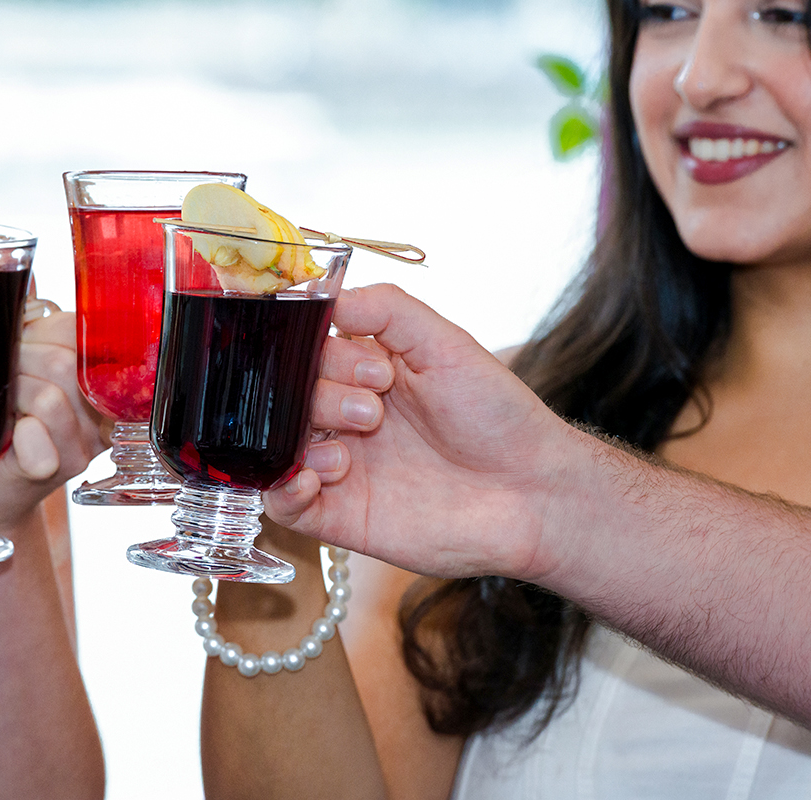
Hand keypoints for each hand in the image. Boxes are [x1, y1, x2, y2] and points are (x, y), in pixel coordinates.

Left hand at [0, 310, 105, 530]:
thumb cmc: (6, 420)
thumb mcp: (23, 365)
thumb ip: (31, 325)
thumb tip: (21, 274)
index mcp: (100, 378)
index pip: (87, 333)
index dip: (45, 329)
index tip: (26, 339)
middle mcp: (101, 413)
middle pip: (65, 363)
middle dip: (20, 359)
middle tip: (3, 374)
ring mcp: (82, 445)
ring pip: (49, 396)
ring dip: (12, 393)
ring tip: (2, 404)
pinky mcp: (54, 470)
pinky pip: (36, 434)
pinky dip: (16, 431)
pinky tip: (10, 435)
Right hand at [263, 284, 578, 582]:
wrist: (533, 494)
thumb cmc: (498, 417)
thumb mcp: (445, 343)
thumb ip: (386, 309)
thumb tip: (327, 295)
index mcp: (365, 372)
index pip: (308, 349)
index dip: (327, 354)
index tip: (376, 369)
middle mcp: (345, 416)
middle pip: (288, 393)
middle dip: (323, 397)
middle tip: (374, 413)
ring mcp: (340, 466)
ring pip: (277, 443)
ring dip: (299, 439)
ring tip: (349, 454)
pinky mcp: (340, 515)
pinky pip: (282, 505)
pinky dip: (282, 489)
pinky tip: (313, 480)